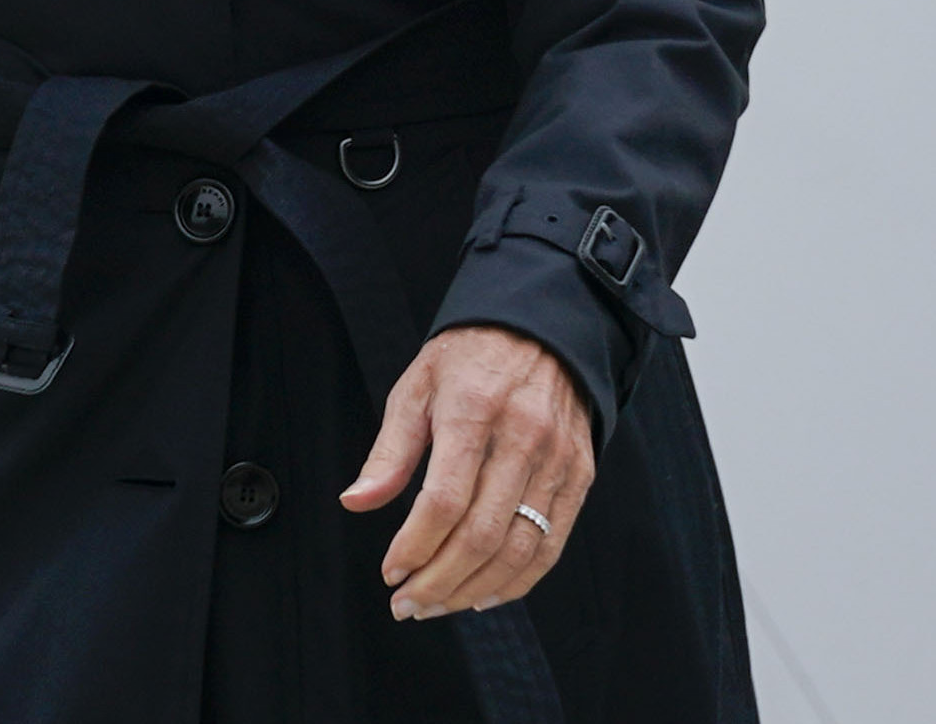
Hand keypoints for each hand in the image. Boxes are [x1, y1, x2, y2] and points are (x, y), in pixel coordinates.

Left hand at [343, 323, 595, 618]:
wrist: (540, 331)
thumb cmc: (467, 359)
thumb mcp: (416, 388)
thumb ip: (389, 451)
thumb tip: (356, 501)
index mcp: (473, 413)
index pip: (445, 501)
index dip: (416, 545)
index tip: (390, 571)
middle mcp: (522, 441)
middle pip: (483, 534)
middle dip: (440, 580)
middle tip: (408, 603)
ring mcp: (557, 462)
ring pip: (520, 549)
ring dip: (475, 589)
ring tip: (438, 604)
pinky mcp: (579, 478)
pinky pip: (552, 544)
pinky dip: (519, 580)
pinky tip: (484, 594)